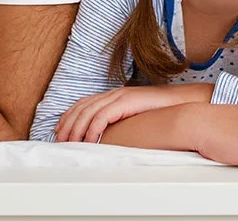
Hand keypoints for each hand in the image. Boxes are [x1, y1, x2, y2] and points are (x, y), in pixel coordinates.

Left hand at [55, 84, 211, 142]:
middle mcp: (113, 93)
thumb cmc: (157, 112)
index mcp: (113, 94)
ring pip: (89, 111)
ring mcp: (119, 96)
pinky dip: (93, 129)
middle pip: (82, 106)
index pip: (84, 102)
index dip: (69, 115)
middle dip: (68, 123)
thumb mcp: (133, 115)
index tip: (59, 130)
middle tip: (60, 140)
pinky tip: (90, 141)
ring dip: (77, 128)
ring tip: (71, 143)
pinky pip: (103, 116)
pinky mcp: (125, 102)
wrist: (178, 103)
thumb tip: (103, 136)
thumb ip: (118, 120)